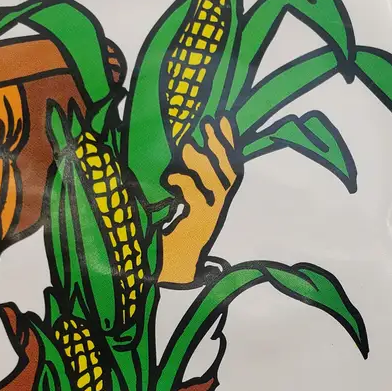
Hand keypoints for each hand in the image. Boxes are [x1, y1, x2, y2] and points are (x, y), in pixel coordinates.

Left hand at [158, 116, 242, 286]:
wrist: (163, 271)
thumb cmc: (162, 241)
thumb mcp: (169, 206)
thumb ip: (174, 186)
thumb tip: (169, 152)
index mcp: (211, 205)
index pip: (229, 170)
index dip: (229, 145)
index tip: (223, 119)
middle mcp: (214, 212)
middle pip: (228, 175)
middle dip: (220, 147)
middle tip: (209, 122)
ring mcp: (207, 221)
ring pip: (215, 186)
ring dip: (203, 162)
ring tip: (188, 143)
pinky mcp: (196, 229)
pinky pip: (197, 199)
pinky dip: (185, 184)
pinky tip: (171, 176)